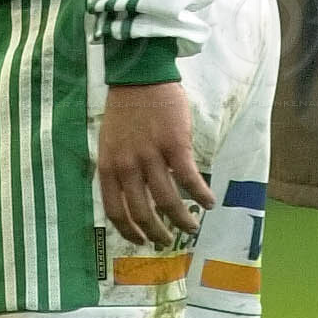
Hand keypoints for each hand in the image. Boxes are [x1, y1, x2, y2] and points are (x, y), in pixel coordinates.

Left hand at [97, 82, 215, 247]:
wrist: (140, 76)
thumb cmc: (125, 109)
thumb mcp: (109, 142)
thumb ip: (118, 169)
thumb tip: (131, 196)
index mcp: (109, 167)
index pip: (116, 211)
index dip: (129, 232)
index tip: (141, 241)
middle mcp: (128, 166)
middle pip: (143, 213)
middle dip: (157, 233)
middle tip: (168, 240)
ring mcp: (152, 156)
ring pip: (168, 202)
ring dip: (182, 220)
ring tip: (192, 226)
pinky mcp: (175, 145)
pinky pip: (189, 179)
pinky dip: (201, 195)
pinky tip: (209, 202)